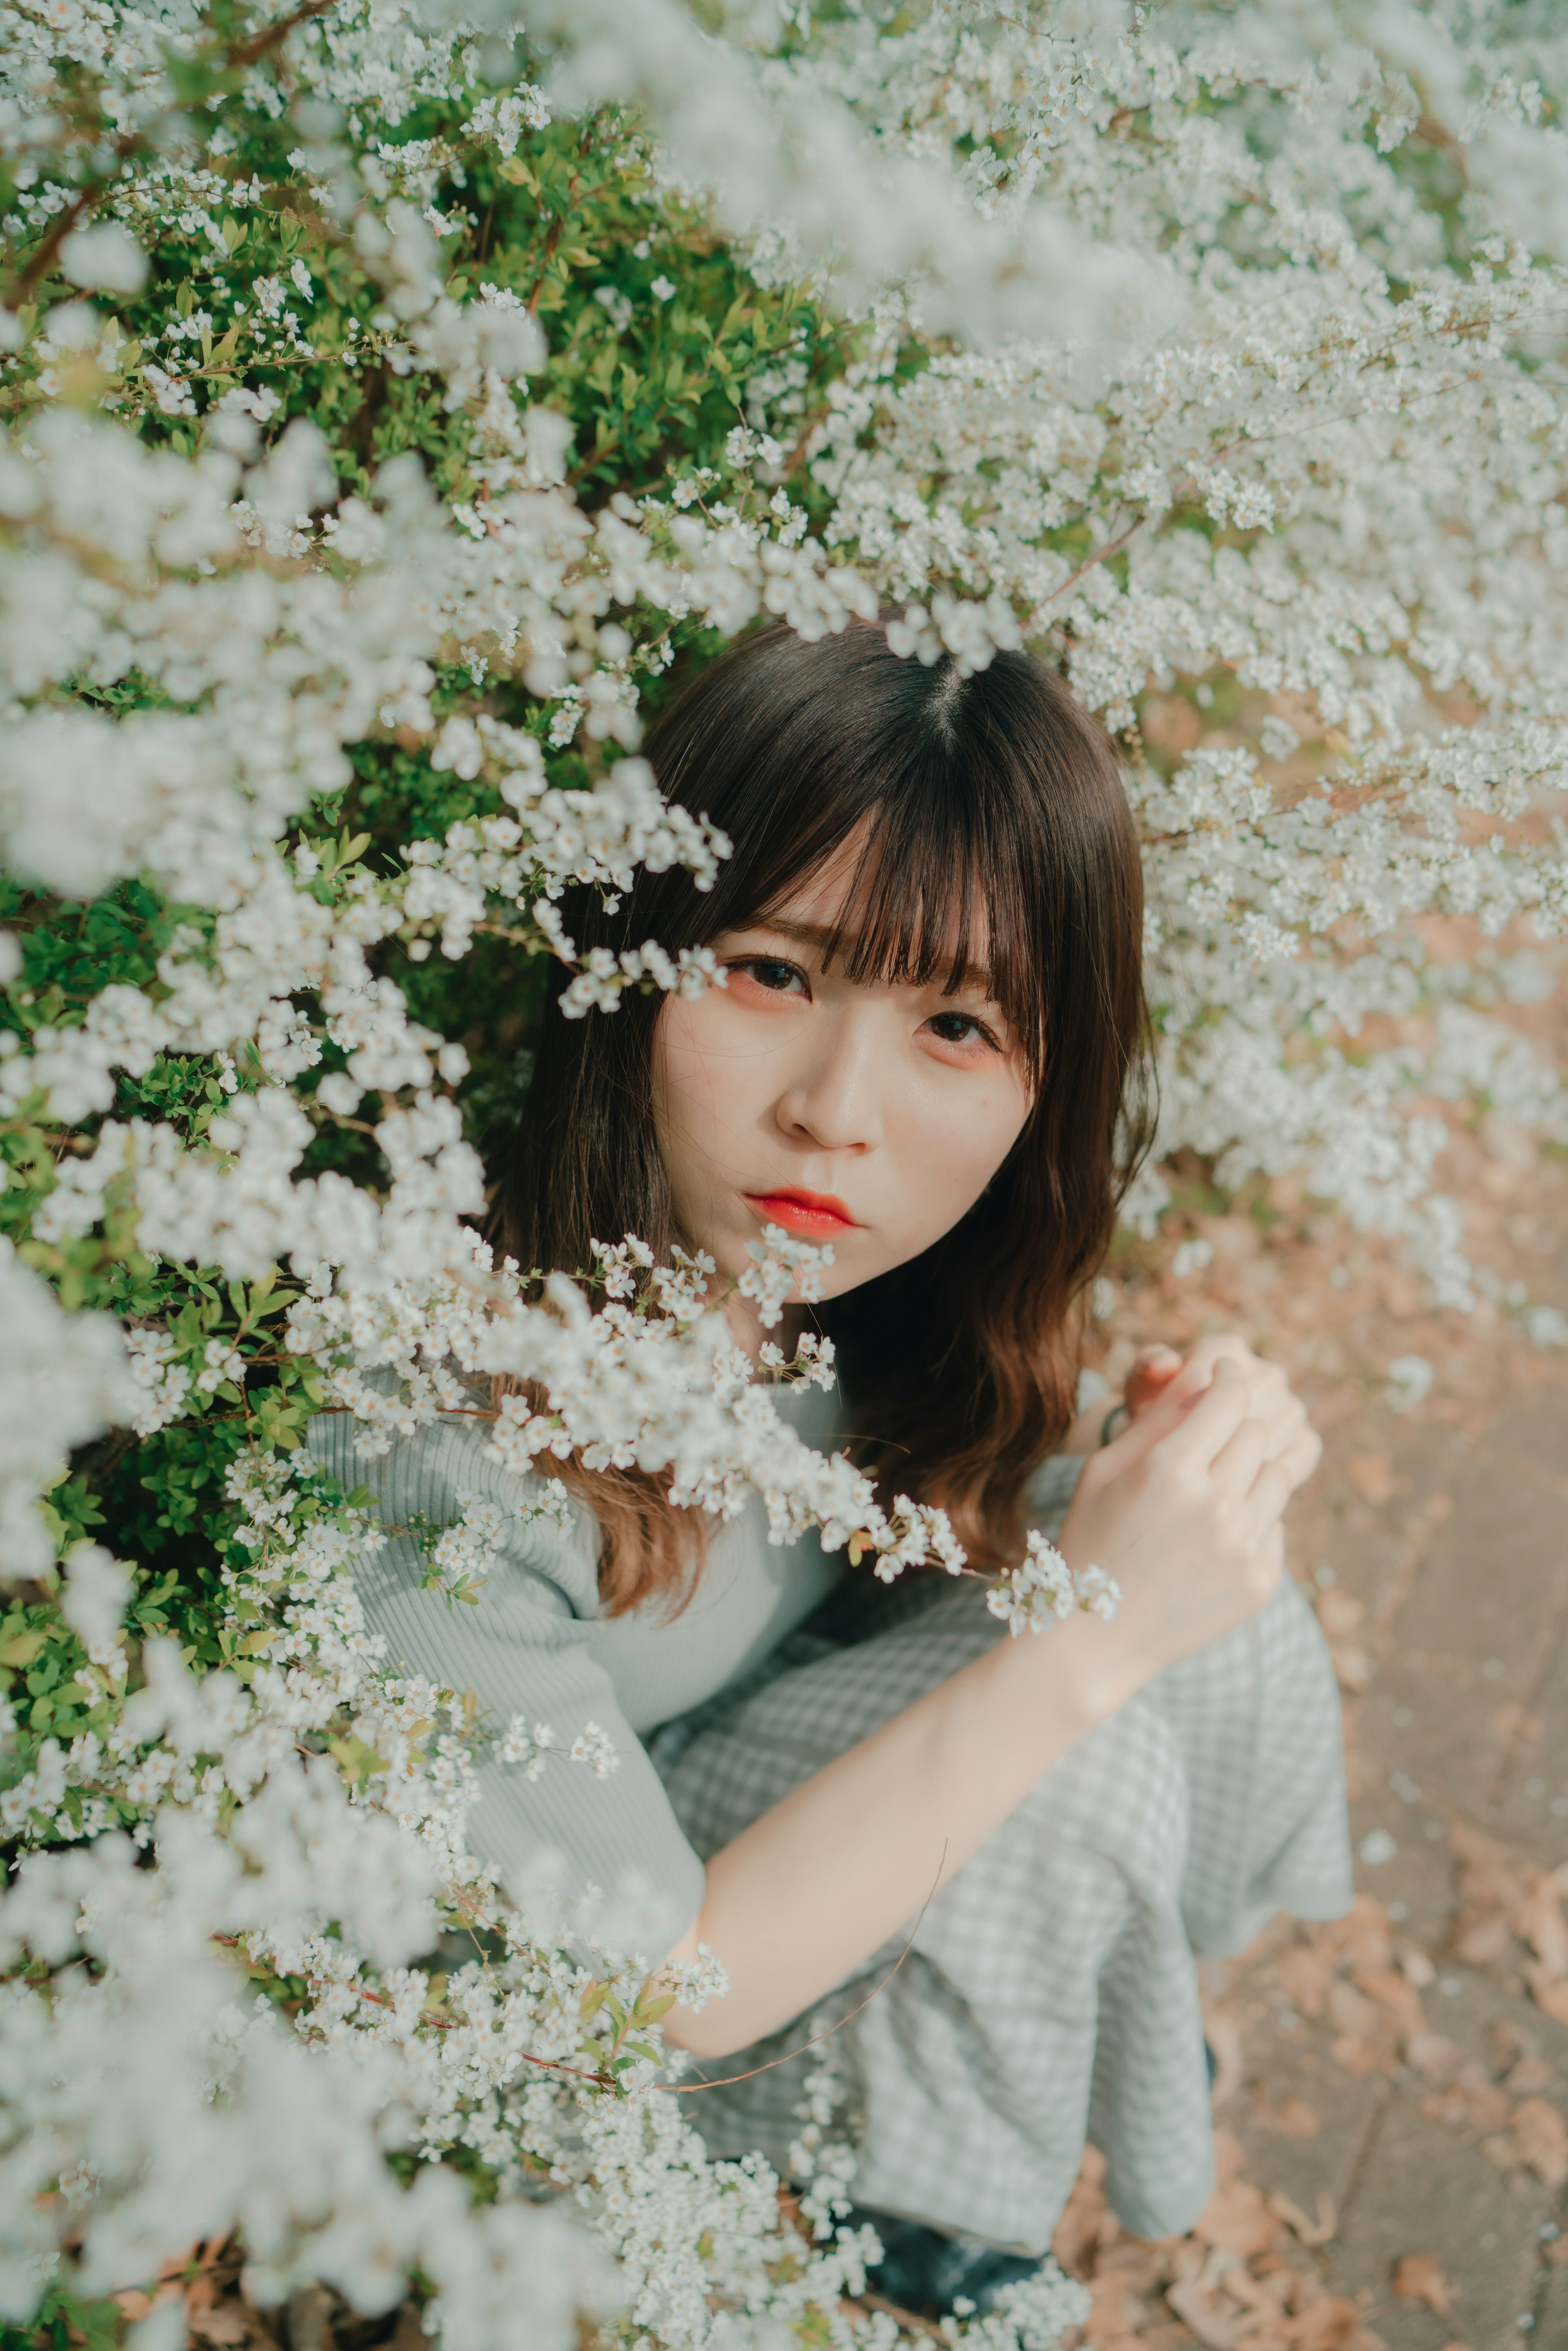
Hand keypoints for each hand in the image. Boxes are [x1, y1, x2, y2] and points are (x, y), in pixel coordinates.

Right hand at [1059, 1355, 1319, 1707]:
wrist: (1095, 1636)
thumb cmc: (1092, 1540)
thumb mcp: (1104, 1470)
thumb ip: (1157, 1422)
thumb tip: (1205, 1385)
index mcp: (1170, 1470)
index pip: (1230, 1397)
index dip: (1231, 1377)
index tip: (1225, 1375)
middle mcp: (1214, 1505)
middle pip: (1256, 1433)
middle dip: (1235, 1425)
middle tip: (1211, 1438)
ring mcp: (1242, 1547)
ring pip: (1276, 1475)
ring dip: (1250, 1470)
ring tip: (1213, 1487)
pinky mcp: (1260, 1581)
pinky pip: (1275, 1525)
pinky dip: (1250, 1520)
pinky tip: (1211, 1537)